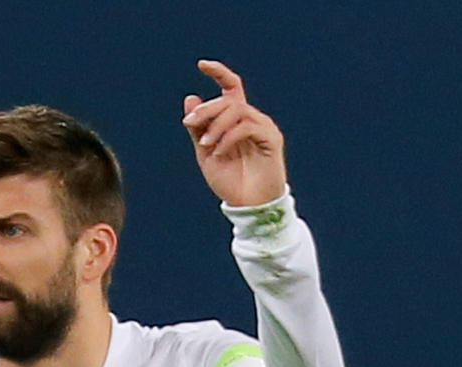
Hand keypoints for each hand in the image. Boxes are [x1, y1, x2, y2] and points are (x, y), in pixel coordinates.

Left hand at [181, 60, 286, 206]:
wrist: (247, 206)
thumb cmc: (229, 181)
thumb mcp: (205, 153)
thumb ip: (198, 128)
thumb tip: (191, 97)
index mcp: (236, 120)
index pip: (231, 88)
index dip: (219, 73)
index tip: (201, 64)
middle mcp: (252, 119)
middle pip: (228, 99)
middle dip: (206, 109)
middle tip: (190, 123)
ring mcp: (263, 127)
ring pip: (237, 111)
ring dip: (216, 125)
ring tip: (206, 146)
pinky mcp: (271, 139)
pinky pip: (246, 127)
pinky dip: (228, 137)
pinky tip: (219, 152)